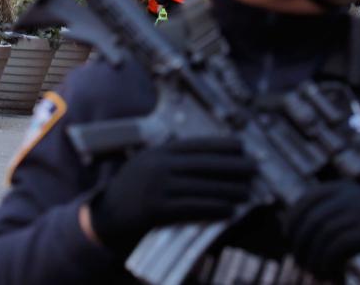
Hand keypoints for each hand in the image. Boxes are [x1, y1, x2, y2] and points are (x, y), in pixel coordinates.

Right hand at [88, 137, 255, 253]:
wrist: (105, 215)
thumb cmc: (133, 189)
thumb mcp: (148, 164)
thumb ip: (172, 158)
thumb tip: (210, 158)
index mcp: (159, 152)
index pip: (196, 145)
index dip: (221, 145)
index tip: (242, 146)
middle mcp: (159, 165)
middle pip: (203, 164)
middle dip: (232, 166)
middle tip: (253, 168)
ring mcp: (157, 187)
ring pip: (201, 187)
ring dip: (228, 190)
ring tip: (247, 192)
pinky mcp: (157, 210)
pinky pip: (192, 208)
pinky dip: (214, 209)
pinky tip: (229, 210)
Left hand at [285, 182, 359, 279]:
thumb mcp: (348, 214)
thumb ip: (325, 216)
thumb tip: (290, 232)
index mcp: (342, 187)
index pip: (307, 199)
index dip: (293, 219)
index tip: (288, 238)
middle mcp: (351, 195)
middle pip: (313, 219)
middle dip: (301, 243)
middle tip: (299, 261)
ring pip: (324, 234)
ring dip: (314, 257)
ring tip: (314, 270)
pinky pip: (339, 246)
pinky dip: (328, 261)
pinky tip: (328, 272)